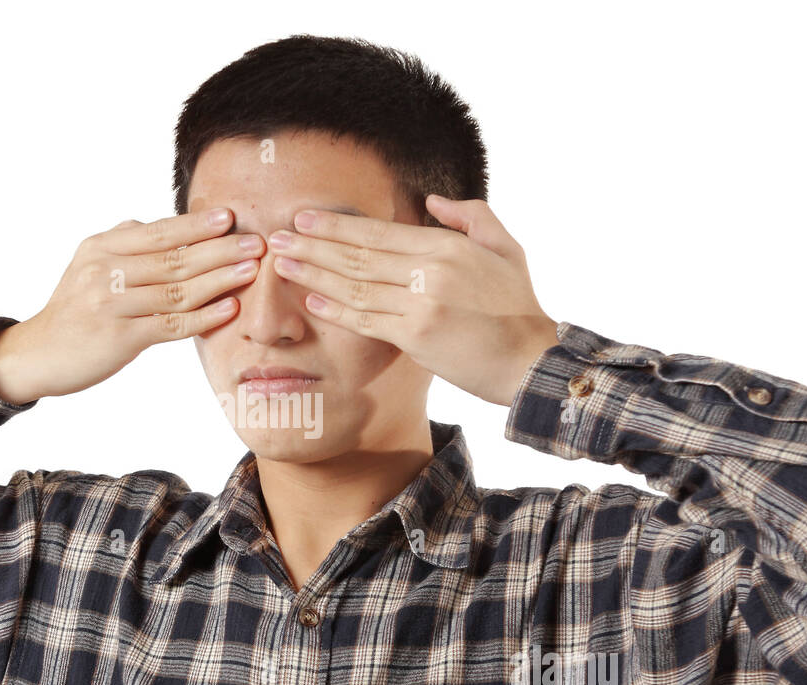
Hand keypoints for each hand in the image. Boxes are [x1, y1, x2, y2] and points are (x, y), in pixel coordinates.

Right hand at [0, 208, 262, 402]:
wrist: (38, 354)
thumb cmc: (74, 309)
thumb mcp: (88, 265)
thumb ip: (123, 242)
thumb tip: (156, 223)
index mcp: (101, 248)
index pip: (158, 232)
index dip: (196, 225)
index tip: (231, 218)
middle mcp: (104, 271)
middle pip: (173, 258)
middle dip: (219, 250)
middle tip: (256, 243)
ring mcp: (112, 305)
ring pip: (177, 290)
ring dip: (219, 280)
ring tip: (251, 271)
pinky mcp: (119, 338)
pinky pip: (170, 324)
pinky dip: (203, 316)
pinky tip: (229, 308)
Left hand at [268, 195, 557, 406]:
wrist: (530, 360)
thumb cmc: (518, 306)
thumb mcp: (504, 248)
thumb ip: (471, 216)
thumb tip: (431, 202)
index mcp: (447, 245)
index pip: (380, 232)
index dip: (338, 225)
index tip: (305, 218)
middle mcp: (429, 271)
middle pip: (359, 255)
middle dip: (314, 245)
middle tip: (277, 237)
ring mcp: (420, 304)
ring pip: (356, 286)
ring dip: (315, 274)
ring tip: (284, 264)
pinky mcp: (416, 336)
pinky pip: (367, 320)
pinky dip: (338, 310)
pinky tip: (313, 299)